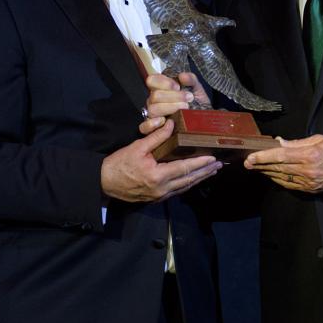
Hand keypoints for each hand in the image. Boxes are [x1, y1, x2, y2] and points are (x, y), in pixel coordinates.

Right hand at [101, 119, 221, 201]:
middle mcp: (162, 189)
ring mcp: (159, 195)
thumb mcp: (137, 147)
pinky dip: (187, 183)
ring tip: (211, 171)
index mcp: (158, 176)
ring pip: (184, 187)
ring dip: (199, 179)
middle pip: (189, 180)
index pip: (185, 168)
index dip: (201, 163)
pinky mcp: (156, 198)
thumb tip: (171, 124)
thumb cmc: (119, 164)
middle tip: (219, 165)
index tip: (213, 158)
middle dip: (205, 172)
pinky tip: (194, 178)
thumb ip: (156, 137)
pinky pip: (177, 191)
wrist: (103, 183)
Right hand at [140, 72, 210, 134]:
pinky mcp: (154, 129)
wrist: (202, 121)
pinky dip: (153, 124)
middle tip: (189, 98)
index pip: (151, 80)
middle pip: (155, 96)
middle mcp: (154, 101)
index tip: (178, 87)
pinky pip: (144, 127)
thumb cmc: (197, 104)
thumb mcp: (197, 89)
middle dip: (174, 96)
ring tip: (185, 108)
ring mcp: (153, 115)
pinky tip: (168, 121)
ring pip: (153, 109)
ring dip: (170, 108)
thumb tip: (182, 76)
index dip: (164, 82)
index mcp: (161, 88)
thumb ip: (191, 79)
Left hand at [244, 135, 322, 192]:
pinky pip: (290, 185)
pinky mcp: (311, 189)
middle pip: (278, 168)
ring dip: (267, 173)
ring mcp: (309, 182)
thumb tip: (280, 143)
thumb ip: (297, 143)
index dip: (263, 157)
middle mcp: (307, 170)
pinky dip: (279, 180)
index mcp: (309, 155)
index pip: (280, 156)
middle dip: (260, 166)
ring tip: (256, 168)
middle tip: (247, 163)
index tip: (251, 157)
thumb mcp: (319, 139)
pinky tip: (272, 175)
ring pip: (282, 178)